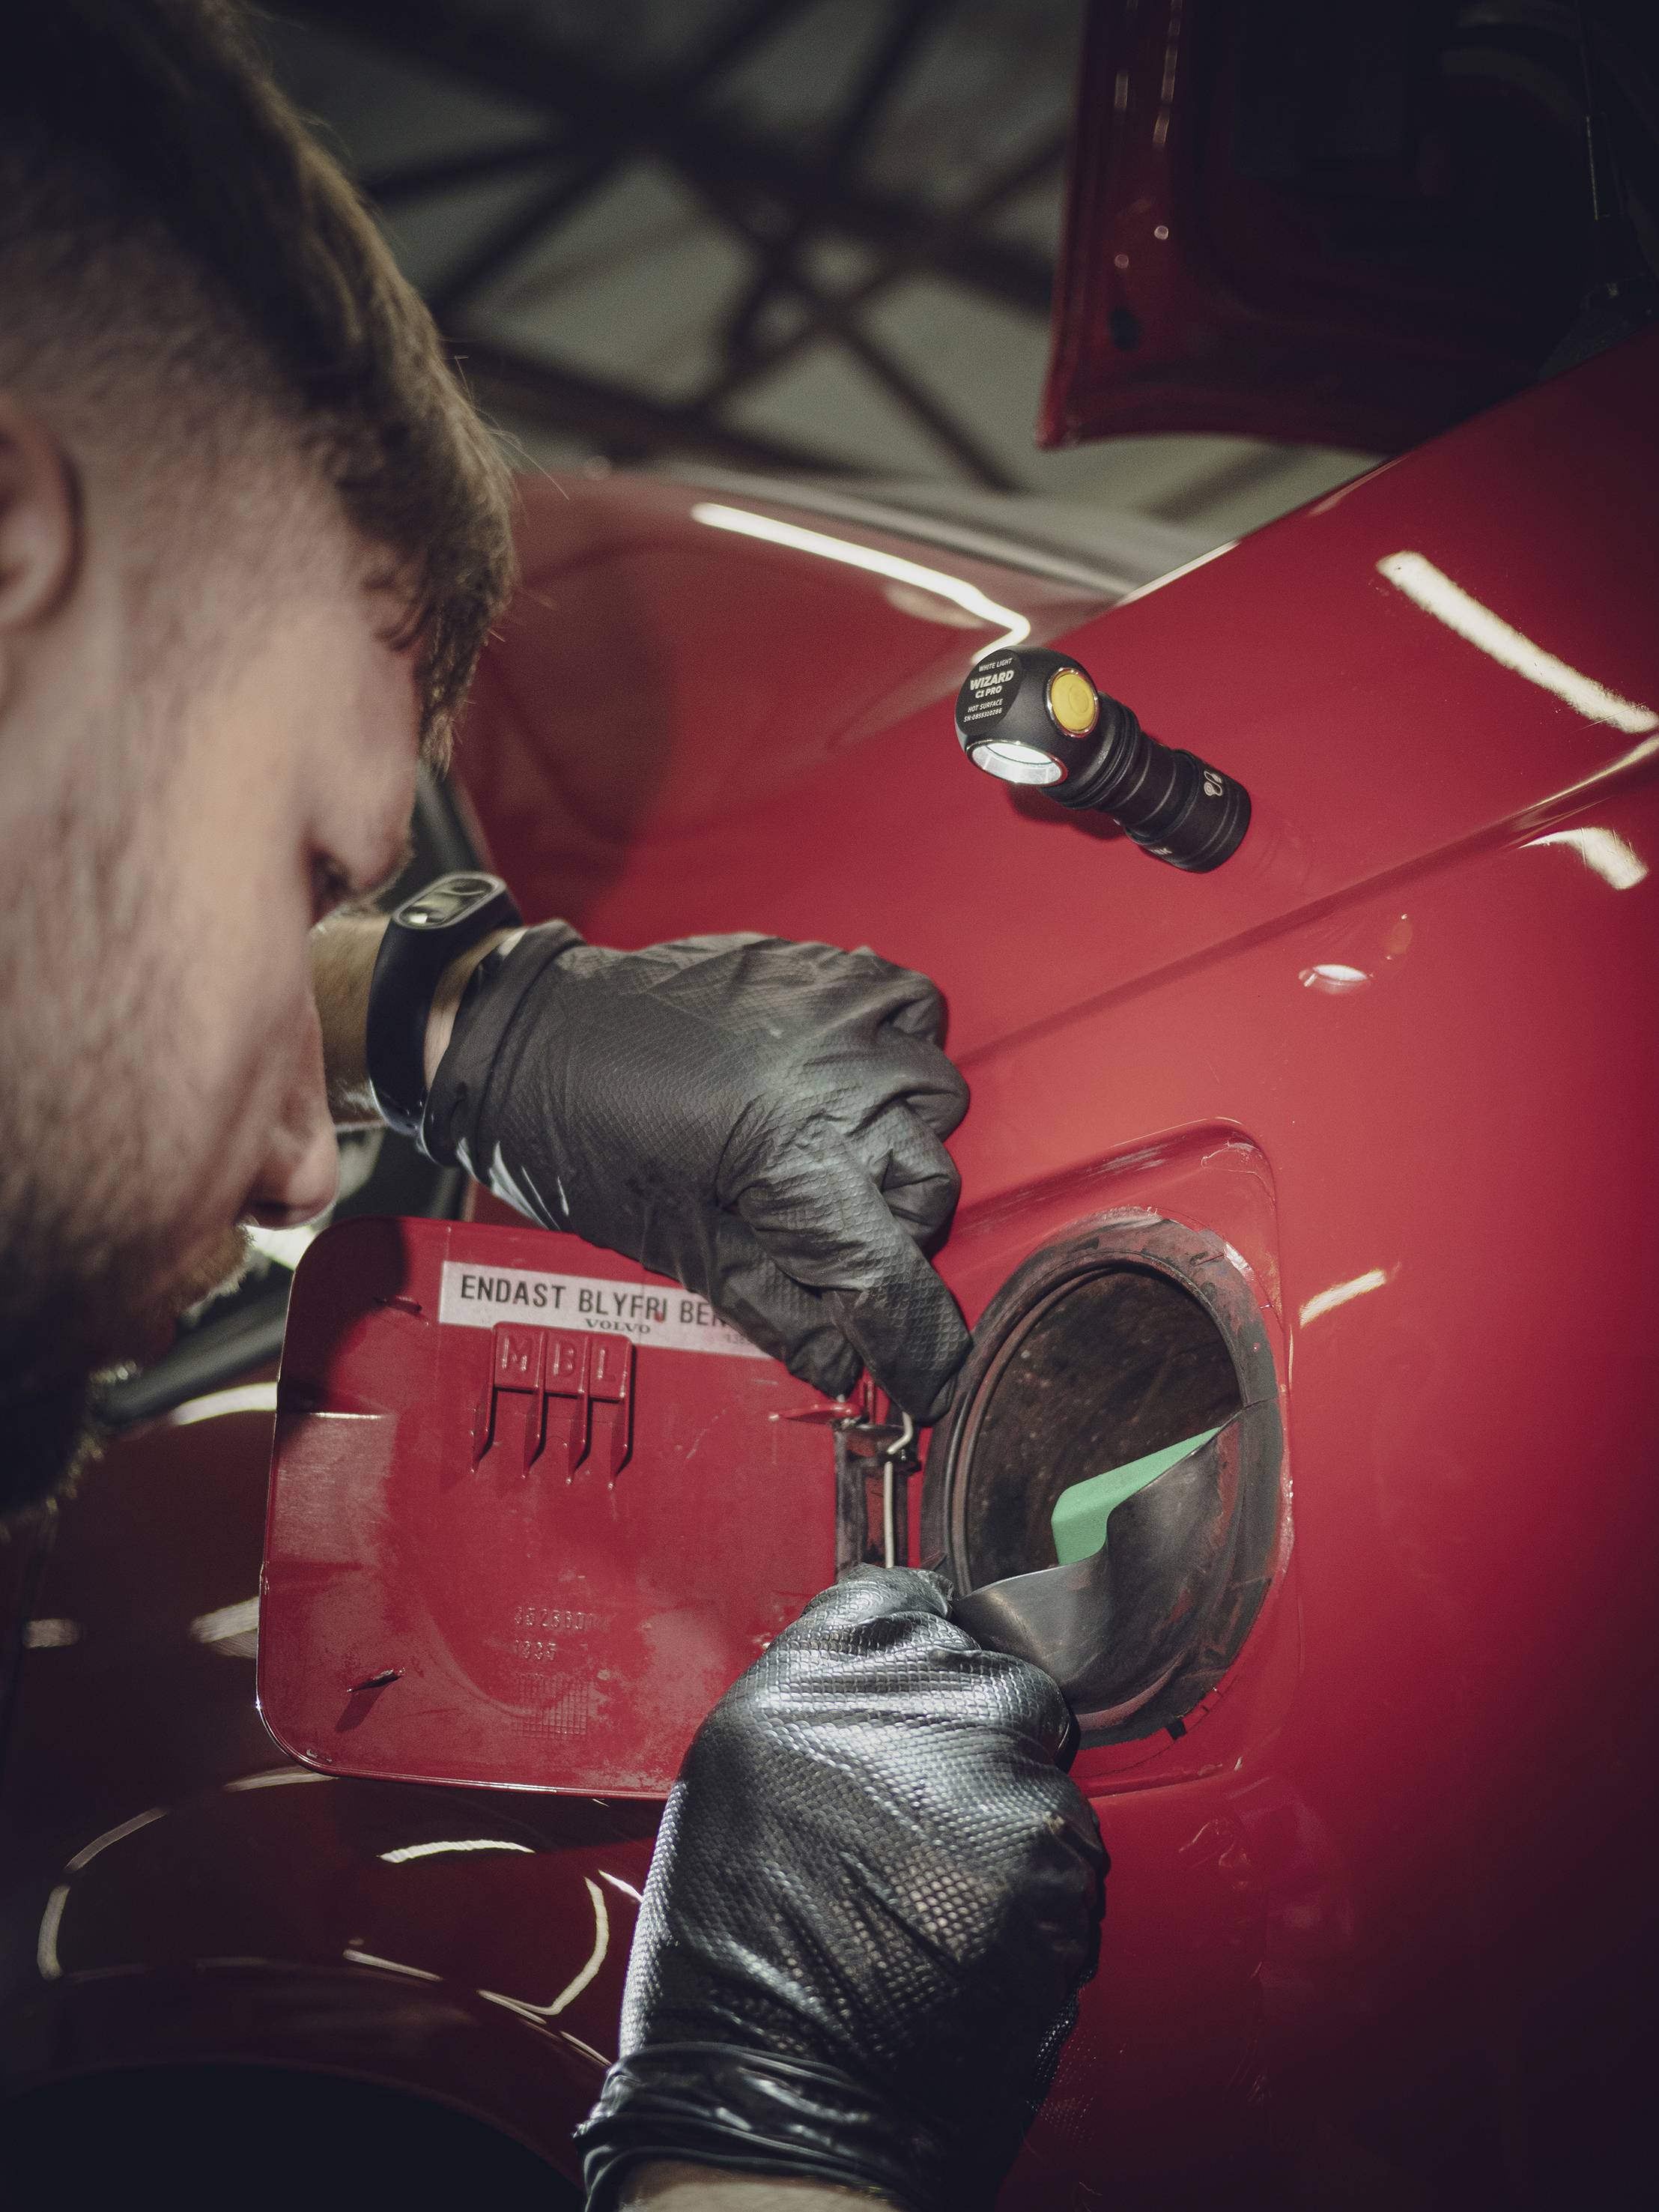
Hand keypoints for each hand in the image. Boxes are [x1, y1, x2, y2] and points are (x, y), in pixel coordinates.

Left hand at [421, 927, 970, 1419]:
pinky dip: (894, 1058)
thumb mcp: (680, 1247)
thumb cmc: (579, 1130)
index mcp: (799, 1152)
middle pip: (928, 1188)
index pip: (893, 1271)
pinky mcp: (832, 969)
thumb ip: (777, 1311)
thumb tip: (845, 1366)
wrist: (534, 1032)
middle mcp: (841, 1075)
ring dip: (896, 1145)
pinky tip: (840, 1084)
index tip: (926, 1380)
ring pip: (935, 1103)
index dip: (916, 1344)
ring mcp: (843, 1012)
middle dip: (884, 1231)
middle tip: (812, 1238)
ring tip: (821, 1154)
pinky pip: (914, 1014)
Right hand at [576, 1569, 1105, 2211]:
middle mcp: (908, 1695)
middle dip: (981, 1743)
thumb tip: (901, 1682)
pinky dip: (1040, 1892)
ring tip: (939, 1901)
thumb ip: (830, 1706)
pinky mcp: (1049, 1852)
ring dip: (1012, 1822)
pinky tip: (972, 1940)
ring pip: (1041, 1767)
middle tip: (927, 1830)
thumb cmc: (738, 1961)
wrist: (776, 2100)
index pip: (908, 1601)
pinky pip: (1071, 1850)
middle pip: (995, 1676)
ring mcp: (987, 1766)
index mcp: (814, 1669)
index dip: (925, 1652)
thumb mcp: (742, 1780)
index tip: (924, 1693)